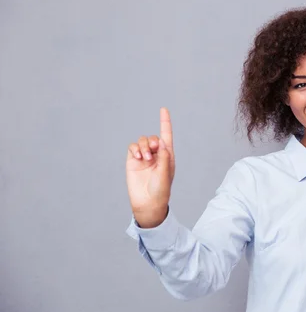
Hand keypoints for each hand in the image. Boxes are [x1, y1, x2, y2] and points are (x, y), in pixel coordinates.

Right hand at [126, 107, 175, 227]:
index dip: (165, 122)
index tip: (163, 109)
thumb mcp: (165, 173)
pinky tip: (138, 157)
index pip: (166, 135)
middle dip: (153, 141)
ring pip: (143, 140)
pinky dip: (135, 148)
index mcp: (167, 155)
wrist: (147, 202)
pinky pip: (132, 147)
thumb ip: (164, 157)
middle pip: (154, 137)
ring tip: (145, 158)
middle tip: (153, 152)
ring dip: (144, 146)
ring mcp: (144, 157)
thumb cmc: (160, 189)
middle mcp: (156, 154)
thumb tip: (163, 143)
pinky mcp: (133, 160)